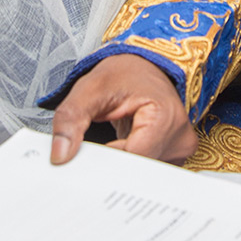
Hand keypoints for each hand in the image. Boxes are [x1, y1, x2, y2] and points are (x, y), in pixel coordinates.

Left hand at [49, 53, 197, 165]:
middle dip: (112, 166)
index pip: (131, 159)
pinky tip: (123, 149)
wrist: (145, 65)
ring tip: (111, 144)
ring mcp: (180, 148)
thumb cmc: (125, 73)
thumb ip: (70, 119)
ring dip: (122, 166)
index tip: (85, 156)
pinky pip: (148, 170)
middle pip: (139, 172)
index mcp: (164, 117)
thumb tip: (60, 155)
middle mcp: (179, 136)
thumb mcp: (90, 88)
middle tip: (94, 151)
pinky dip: (131, 164)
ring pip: (143, 176)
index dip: (104, 161)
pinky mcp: (176, 154)